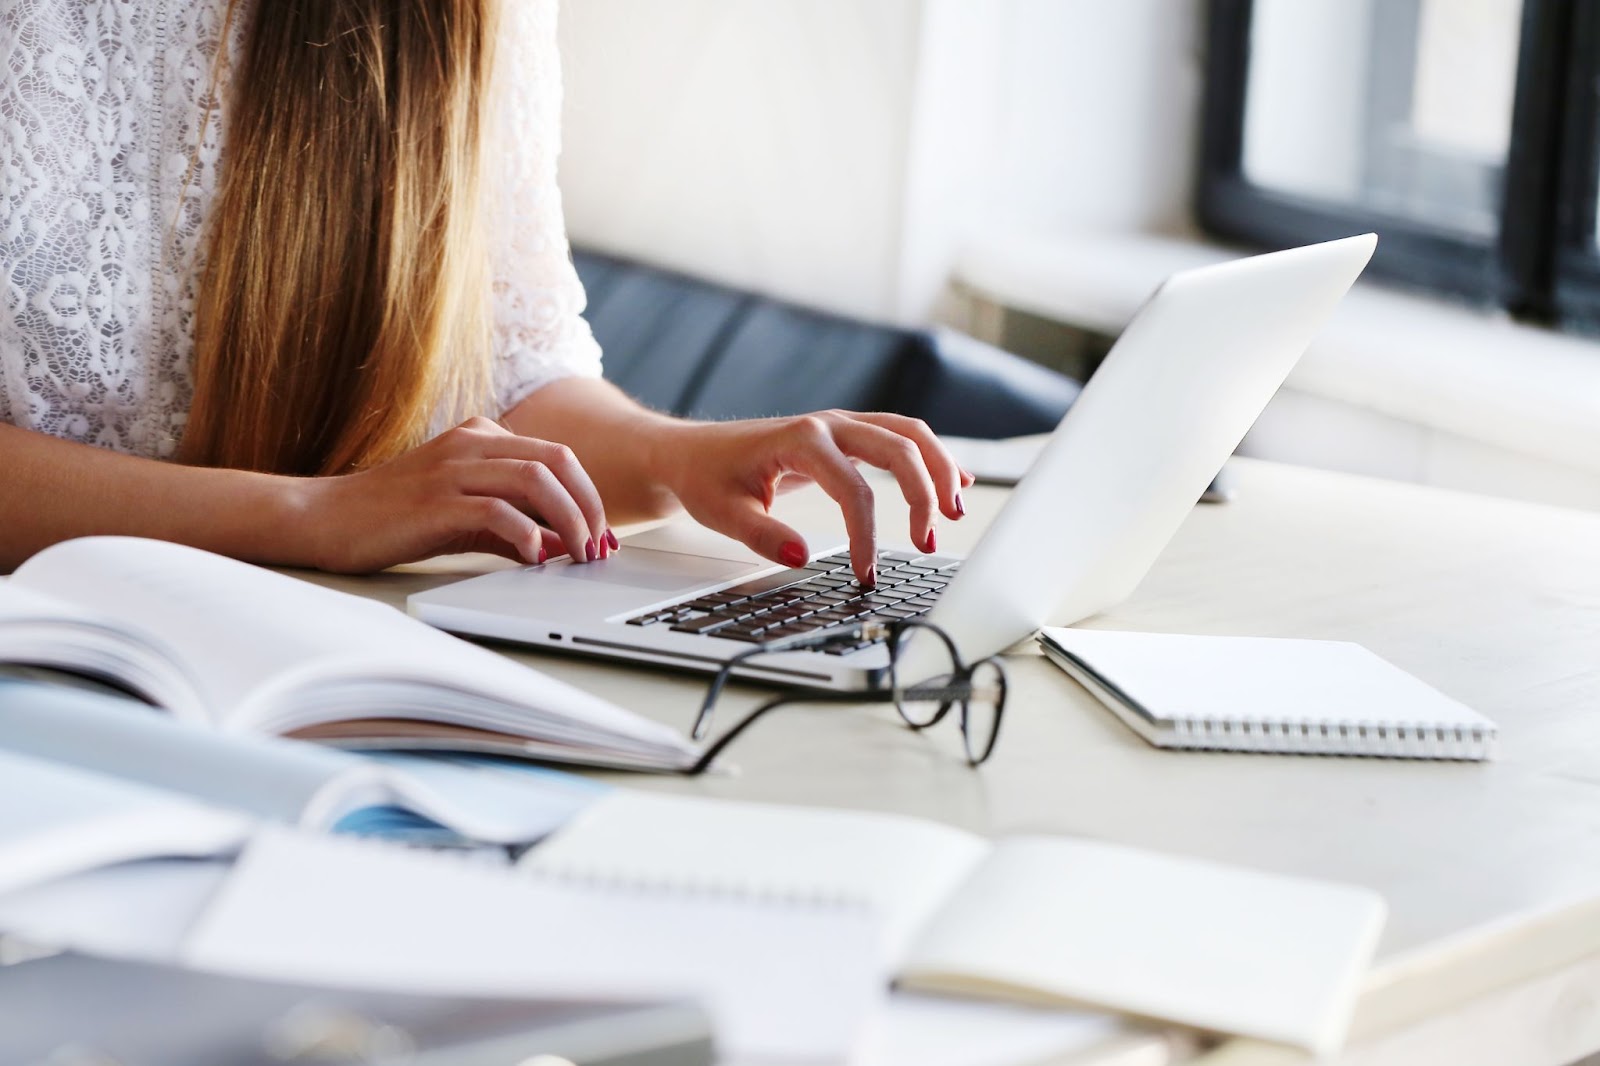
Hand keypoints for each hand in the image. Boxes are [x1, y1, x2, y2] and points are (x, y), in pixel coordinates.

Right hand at [302, 417, 615, 572]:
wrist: (326, 518)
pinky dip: (525, 533)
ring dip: (568, 519)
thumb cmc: (396, 518)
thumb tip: (563, 547)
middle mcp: (471, 443)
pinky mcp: (434, 500)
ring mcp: (452, 468)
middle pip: (557, 460)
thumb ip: (514, 525)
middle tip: (598, 546)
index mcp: (482, 437)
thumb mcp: (466, 516)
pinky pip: (496, 509)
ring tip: (577, 554)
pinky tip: (533, 557)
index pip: (557, 455)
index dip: (588, 495)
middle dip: (589, 505)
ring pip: (535, 479)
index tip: (601, 533)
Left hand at [650, 410, 974, 585]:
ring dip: (939, 468)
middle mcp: (828, 425)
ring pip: (909, 434)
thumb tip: (802, 556)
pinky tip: (955, 481)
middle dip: (924, 493)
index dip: (866, 535)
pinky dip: (931, 456)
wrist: (692, 453)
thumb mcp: (724, 514)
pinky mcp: (846, 435)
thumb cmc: (707, 479)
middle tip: (930, 540)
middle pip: (899, 448)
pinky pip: (900, 437)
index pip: (853, 489)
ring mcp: (840, 425)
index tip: (865, 572)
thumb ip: (763, 535)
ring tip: (956, 511)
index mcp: (800, 440)